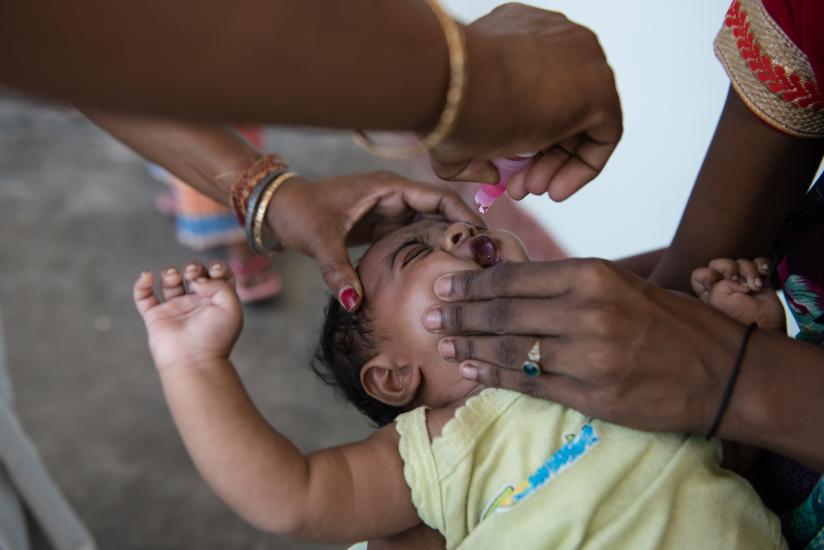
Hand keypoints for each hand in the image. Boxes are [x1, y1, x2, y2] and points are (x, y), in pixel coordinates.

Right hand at [133, 260, 241, 369]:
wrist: (194, 361)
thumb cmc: (215, 337)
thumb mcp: (231, 308)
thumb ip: (220, 285)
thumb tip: (197, 279)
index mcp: (217, 300)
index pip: (218, 274)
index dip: (217, 266)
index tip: (215, 271)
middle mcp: (197, 302)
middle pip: (193, 273)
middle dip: (193, 267)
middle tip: (192, 275)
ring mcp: (175, 308)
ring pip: (170, 281)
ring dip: (170, 272)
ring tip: (173, 277)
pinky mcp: (156, 316)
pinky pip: (143, 296)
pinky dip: (141, 284)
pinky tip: (147, 277)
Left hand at [266, 171, 481, 310]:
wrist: (278, 210)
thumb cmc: (298, 213)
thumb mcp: (319, 240)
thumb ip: (337, 271)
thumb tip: (353, 303)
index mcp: (388, 188)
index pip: (439, 197)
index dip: (464, 216)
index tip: (484, 240)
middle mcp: (394, 196)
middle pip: (442, 211)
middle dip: (463, 232)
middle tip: (485, 260)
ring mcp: (389, 210)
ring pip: (430, 224)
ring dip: (449, 242)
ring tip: (472, 268)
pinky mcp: (382, 224)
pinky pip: (414, 235)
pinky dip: (429, 249)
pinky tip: (442, 270)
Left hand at [423, 259, 747, 433]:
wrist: (722, 370)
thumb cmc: (670, 320)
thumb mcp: (620, 283)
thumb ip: (566, 283)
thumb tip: (509, 282)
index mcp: (590, 275)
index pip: (513, 278)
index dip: (472, 282)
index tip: (445, 283)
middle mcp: (584, 312)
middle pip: (502, 313)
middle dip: (459, 313)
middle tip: (429, 312)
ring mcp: (586, 357)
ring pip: (509, 350)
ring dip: (469, 346)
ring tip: (443, 342)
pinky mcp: (589, 395)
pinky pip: (529, 384)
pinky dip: (495, 378)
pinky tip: (472, 372)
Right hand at [432, 3, 621, 201]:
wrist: (456, 89)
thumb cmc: (448, 101)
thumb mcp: (453, 127)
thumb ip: (471, 152)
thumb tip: (491, 173)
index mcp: (516, 33)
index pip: (534, 89)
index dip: (521, 139)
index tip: (504, 170)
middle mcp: (552, 39)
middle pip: (559, 106)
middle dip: (538, 156)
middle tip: (518, 186)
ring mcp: (580, 58)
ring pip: (578, 122)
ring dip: (555, 165)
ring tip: (530, 189)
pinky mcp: (599, 86)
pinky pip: (603, 134)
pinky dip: (583, 166)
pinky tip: (555, 189)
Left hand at [691, 257, 785, 331]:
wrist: (767, 327)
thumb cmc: (740, 319)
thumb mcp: (718, 300)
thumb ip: (717, 284)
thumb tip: (734, 277)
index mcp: (709, 294)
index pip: (699, 274)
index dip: (707, 273)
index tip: (715, 279)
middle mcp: (723, 287)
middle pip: (719, 263)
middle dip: (728, 267)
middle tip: (736, 278)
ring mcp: (742, 283)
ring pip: (740, 262)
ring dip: (749, 270)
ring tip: (755, 286)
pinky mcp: (760, 280)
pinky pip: (759, 263)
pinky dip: (762, 265)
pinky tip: (764, 274)